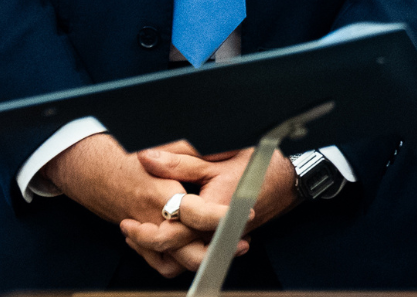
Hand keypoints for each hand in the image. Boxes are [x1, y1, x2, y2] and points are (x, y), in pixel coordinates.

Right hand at [42, 133, 244, 276]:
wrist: (91, 169)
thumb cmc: (127, 155)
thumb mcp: (165, 143)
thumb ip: (190, 151)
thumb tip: (220, 146)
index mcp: (160, 194)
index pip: (195, 214)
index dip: (222, 218)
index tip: (245, 214)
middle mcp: (152, 219)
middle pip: (187, 250)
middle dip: (217, 249)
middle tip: (241, 241)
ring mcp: (144, 233)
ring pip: (175, 261)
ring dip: (201, 258)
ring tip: (226, 247)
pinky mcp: (139, 240)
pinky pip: (160, 262)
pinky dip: (179, 261)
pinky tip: (198, 248)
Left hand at [119, 140, 299, 270]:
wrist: (288, 177)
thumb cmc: (256, 164)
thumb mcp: (216, 158)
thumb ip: (179, 163)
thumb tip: (145, 157)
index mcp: (217, 211)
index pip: (174, 233)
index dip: (147, 231)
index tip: (128, 222)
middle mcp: (221, 231)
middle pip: (177, 253)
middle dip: (148, 244)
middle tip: (127, 230)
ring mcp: (224, 239)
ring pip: (186, 259)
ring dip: (161, 250)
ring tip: (138, 235)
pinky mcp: (226, 240)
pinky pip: (196, 254)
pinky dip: (177, 248)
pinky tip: (163, 234)